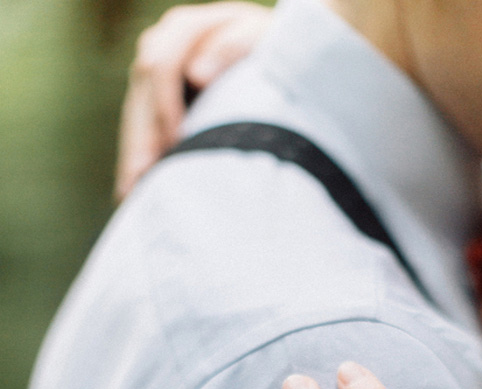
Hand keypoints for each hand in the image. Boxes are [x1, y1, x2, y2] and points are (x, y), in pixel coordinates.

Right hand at [115, 2, 272, 199]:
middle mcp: (164, 45)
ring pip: (135, 113)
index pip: (161, 65)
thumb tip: (196, 74)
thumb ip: (232, 47)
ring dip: (134, 152)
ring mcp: (156, 74)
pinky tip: (133, 189)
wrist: (273, 59)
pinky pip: (139, 130)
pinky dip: (137, 158)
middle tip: (145, 176)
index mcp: (186, 29)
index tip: (175, 141)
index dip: (164, 104)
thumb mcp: (261, 41)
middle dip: (142, 134)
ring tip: (132, 191)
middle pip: (141, 94)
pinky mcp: (156, 101)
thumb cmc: (272, 50)